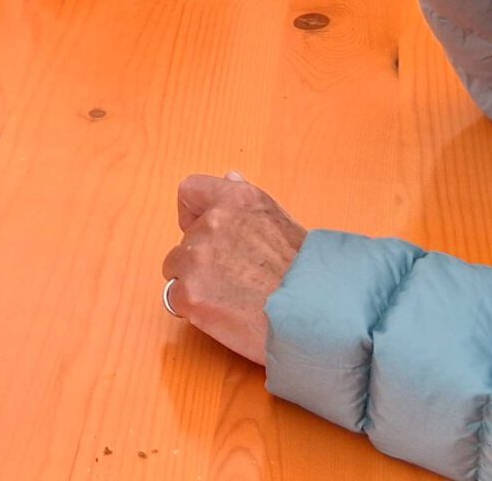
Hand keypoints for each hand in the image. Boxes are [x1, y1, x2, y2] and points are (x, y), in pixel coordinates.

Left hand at [160, 174, 307, 366]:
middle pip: (183, 242)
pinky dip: (194, 310)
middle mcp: (212, 223)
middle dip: (201, 260)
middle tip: (234, 279)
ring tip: (232, 298)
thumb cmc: (307, 273)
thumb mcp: (281, 221)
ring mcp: (196, 259)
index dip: (193, 214)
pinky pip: (176, 300)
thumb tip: (228, 177)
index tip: (202, 230)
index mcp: (237, 200)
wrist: (315, 314)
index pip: (191, 191)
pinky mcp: (189, 294)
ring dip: (196, 284)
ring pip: (176, 271)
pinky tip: (225, 315)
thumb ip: (246, 204)